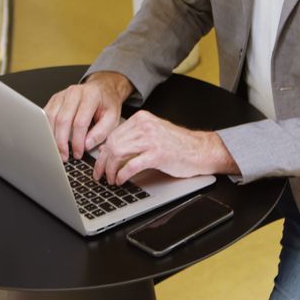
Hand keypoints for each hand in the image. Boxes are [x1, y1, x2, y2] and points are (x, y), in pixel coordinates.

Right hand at [43, 72, 133, 159]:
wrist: (103, 89)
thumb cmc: (107, 104)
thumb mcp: (113, 118)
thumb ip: (101, 132)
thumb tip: (86, 145)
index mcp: (90, 96)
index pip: (80, 122)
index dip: (77, 141)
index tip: (78, 153)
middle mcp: (74, 92)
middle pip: (62, 120)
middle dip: (62, 142)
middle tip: (64, 156)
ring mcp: (62, 95)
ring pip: (51, 118)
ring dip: (52, 137)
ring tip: (57, 151)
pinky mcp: (54, 99)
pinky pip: (45, 115)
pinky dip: (46, 129)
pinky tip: (51, 140)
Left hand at [93, 110, 239, 184]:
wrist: (200, 150)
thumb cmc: (178, 145)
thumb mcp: (153, 134)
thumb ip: (134, 138)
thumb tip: (109, 151)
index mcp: (142, 119)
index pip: (113, 135)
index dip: (103, 153)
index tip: (99, 164)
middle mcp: (145, 126)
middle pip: (112, 144)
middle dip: (103, 163)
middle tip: (100, 175)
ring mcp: (151, 139)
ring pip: (118, 154)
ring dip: (111, 170)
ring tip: (111, 180)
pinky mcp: (157, 154)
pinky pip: (131, 165)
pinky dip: (122, 175)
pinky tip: (121, 180)